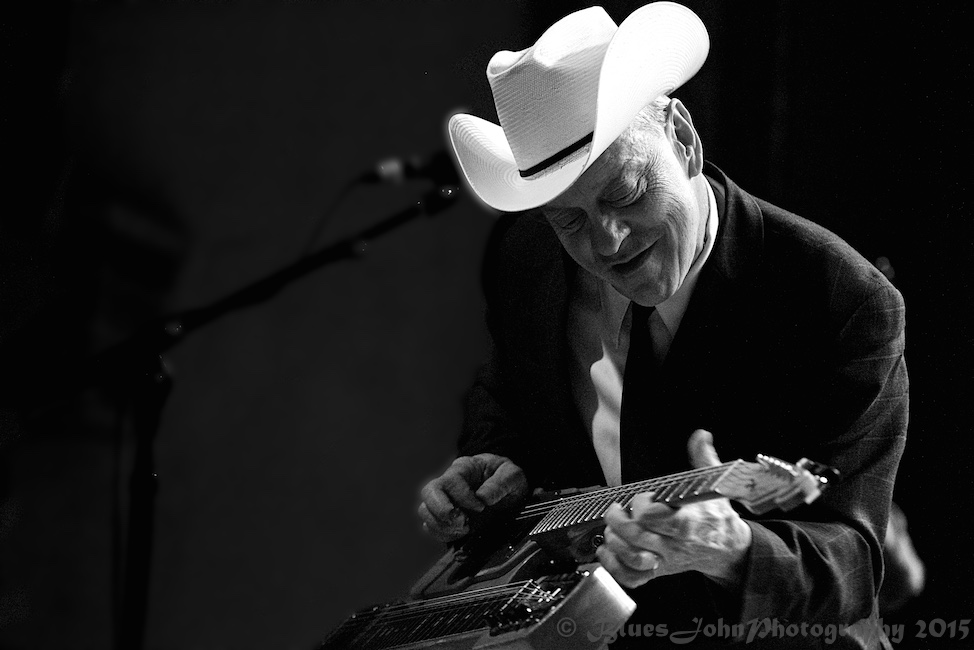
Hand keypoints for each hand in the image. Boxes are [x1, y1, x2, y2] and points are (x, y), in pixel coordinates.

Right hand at [418, 454, 528, 541]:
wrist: (510, 493)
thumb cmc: (509, 480)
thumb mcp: (513, 476)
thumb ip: (501, 483)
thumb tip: (483, 497)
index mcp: (464, 468)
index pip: (450, 481)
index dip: (462, 497)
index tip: (482, 507)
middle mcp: (448, 483)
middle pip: (428, 492)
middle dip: (441, 511)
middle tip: (463, 521)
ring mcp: (444, 501)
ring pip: (424, 510)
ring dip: (442, 524)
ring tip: (465, 528)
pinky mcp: (445, 518)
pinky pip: (430, 527)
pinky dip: (443, 534)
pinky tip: (461, 532)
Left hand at [596, 429, 751, 590]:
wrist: (729, 548)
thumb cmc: (717, 516)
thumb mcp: (713, 485)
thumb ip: (703, 459)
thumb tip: (700, 436)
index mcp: (688, 523)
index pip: (655, 518)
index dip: (642, 505)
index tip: (643, 497)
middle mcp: (675, 545)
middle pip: (637, 537)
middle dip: (618, 520)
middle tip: (616, 509)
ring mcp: (665, 561)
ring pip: (631, 559)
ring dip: (614, 542)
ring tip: (612, 528)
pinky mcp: (658, 572)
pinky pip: (633, 578)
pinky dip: (615, 567)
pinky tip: (607, 551)